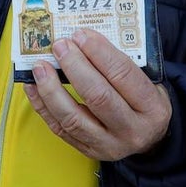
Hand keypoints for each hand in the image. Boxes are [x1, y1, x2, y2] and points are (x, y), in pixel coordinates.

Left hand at [25, 29, 170, 161]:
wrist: (150, 137)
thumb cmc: (144, 100)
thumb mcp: (148, 80)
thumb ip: (121, 63)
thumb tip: (83, 39)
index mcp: (152, 107)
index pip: (124, 75)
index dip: (100, 53)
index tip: (81, 35)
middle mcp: (132, 130)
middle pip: (98, 97)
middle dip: (75, 67)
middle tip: (60, 46)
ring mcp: (109, 145)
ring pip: (74, 118)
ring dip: (52, 90)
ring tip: (40, 67)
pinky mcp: (88, 151)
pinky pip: (60, 129)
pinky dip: (43, 106)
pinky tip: (33, 87)